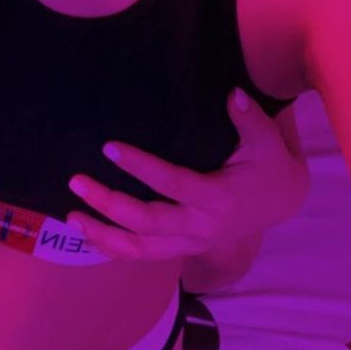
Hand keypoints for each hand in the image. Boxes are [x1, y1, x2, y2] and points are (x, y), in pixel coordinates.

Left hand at [66, 88, 308, 261]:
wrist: (278, 202)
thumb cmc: (268, 166)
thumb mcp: (266, 142)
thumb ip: (249, 119)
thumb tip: (233, 94)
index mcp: (219, 199)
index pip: (173, 183)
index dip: (141, 167)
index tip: (109, 148)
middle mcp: (202, 227)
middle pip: (148, 223)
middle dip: (110, 204)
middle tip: (77, 182)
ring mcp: (190, 242)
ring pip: (141, 249)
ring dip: (104, 234)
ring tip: (72, 215)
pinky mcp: (182, 247)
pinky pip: (143, 256)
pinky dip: (113, 248)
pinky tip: (87, 233)